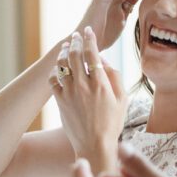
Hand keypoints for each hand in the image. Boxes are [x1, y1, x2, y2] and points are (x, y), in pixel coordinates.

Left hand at [50, 27, 125, 171]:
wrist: (95, 146)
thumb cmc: (112, 123)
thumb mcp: (122, 99)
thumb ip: (114, 76)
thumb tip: (102, 60)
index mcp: (101, 84)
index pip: (92, 53)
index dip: (89, 38)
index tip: (88, 31)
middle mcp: (83, 86)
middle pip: (74, 55)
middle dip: (74, 41)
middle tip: (75, 36)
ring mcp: (70, 93)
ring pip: (61, 65)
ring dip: (62, 53)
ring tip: (65, 48)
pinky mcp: (60, 102)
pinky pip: (53, 81)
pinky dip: (55, 71)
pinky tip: (58, 69)